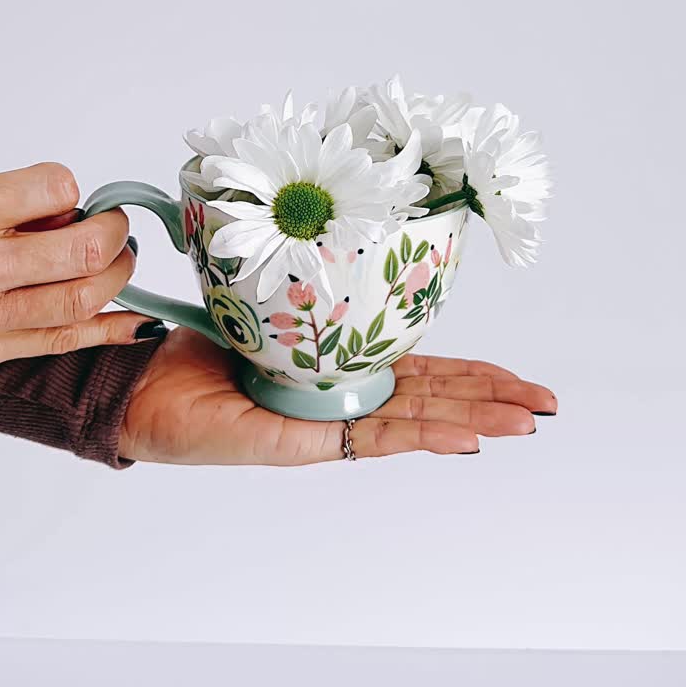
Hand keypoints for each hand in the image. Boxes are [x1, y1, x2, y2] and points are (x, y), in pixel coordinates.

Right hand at [0, 163, 153, 370]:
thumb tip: (63, 210)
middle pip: (86, 249)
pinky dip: (110, 330)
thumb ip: (2, 201)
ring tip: (119, 260)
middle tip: (113, 225)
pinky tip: (137, 320)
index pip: (56, 187)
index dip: (70, 188)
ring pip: (84, 298)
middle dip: (114, 233)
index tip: (66, 195)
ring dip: (118, 275)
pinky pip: (63, 342)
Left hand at [119, 328, 557, 464]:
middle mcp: (342, 401)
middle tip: (546, 405)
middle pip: (431, 400)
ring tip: (524, 422)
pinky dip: (419, 438)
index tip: (519, 378)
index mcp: (342, 372)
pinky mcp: (297, 441)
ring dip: (472, 420)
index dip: (471, 374)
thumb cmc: (199, 348)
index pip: (420, 373)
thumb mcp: (269, 307)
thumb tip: (341, 245)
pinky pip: (366, 439)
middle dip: (491, 400)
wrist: (140, 386)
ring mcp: (325, 425)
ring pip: (412, 422)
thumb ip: (312, 291)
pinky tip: (463, 438)